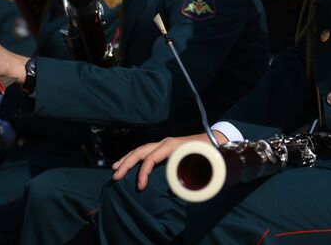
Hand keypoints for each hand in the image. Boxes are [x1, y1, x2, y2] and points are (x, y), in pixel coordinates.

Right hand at [112, 131, 227, 189]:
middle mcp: (165, 142)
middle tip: (116, 176)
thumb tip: (176, 189)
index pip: (151, 158)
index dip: (143, 173)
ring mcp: (164, 143)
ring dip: (127, 159)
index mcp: (172, 146)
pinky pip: (145, 151)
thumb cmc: (208, 153)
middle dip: (127, 163)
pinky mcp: (164, 146)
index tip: (140, 187)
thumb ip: (189, 175)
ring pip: (141, 149)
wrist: (215, 140)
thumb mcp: (200, 163)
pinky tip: (126, 163)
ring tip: (115, 169)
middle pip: (141, 151)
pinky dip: (134, 157)